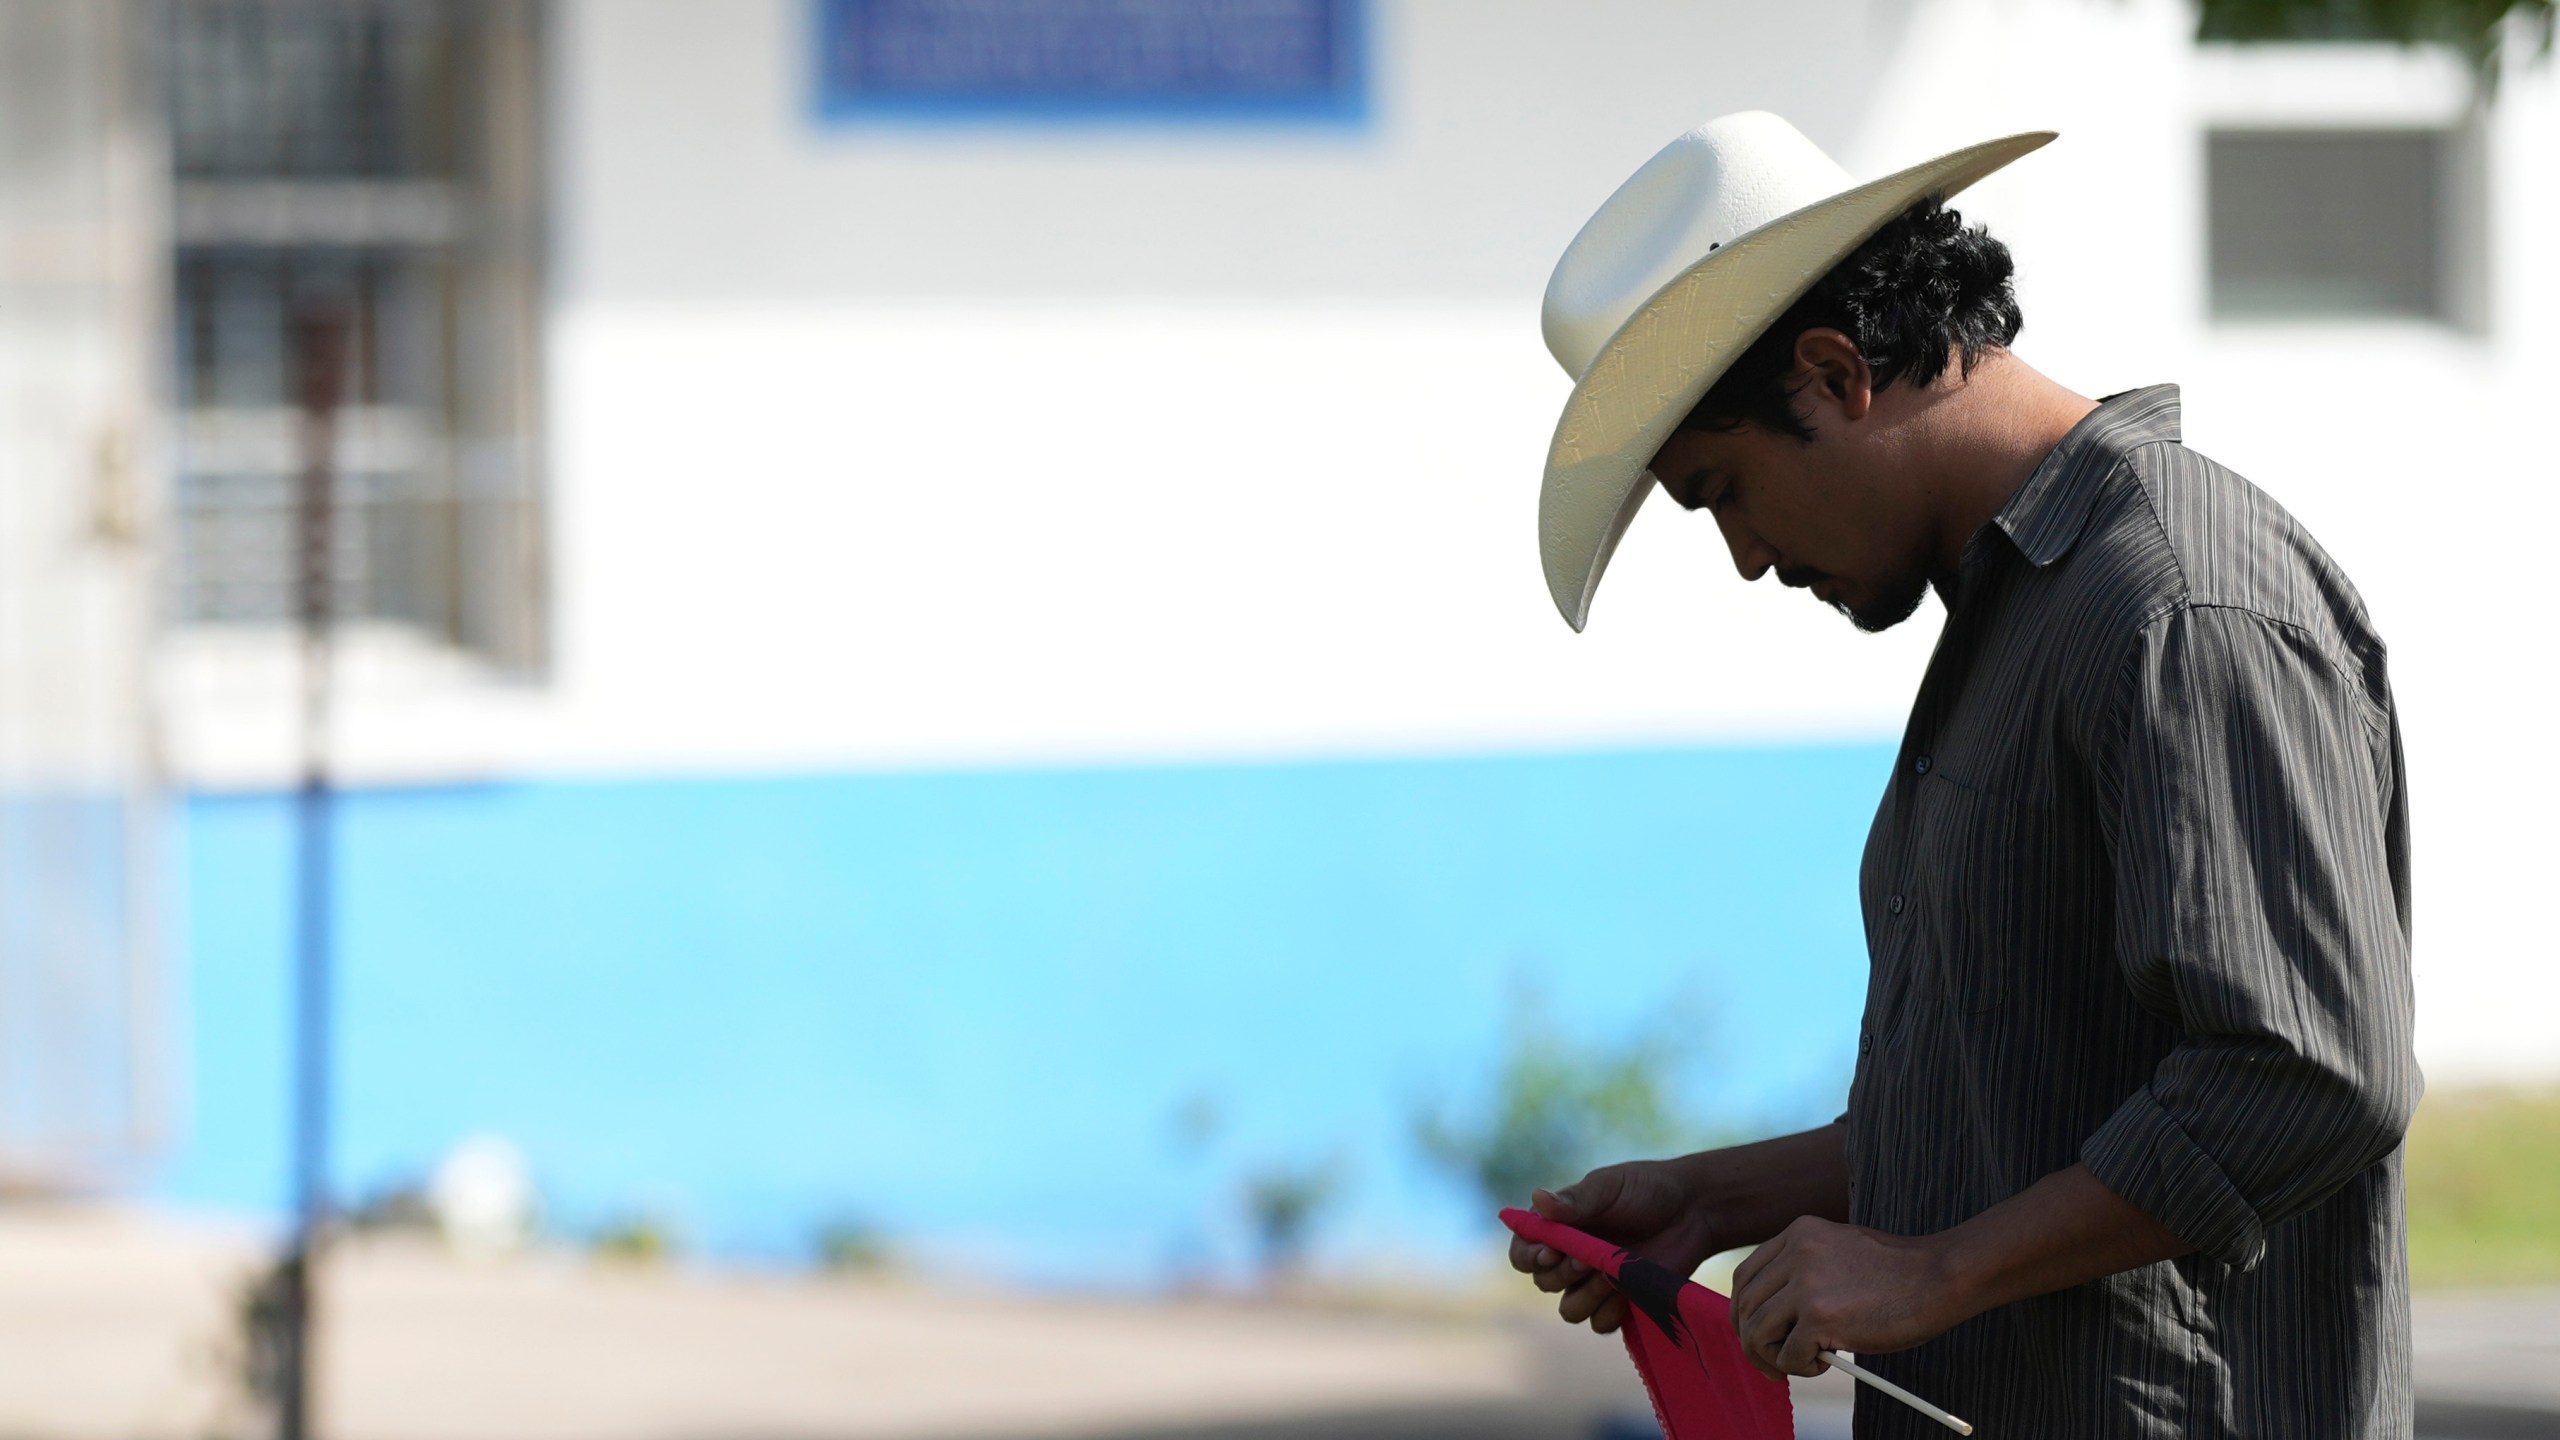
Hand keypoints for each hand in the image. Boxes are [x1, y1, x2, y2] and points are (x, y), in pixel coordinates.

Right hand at [1508, 1161, 1720, 1334]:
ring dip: (1587, 1296)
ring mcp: (1595, 1282)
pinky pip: (1601, 1323)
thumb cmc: (1648, 1189)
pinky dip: (1612, 1312)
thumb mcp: (1609, 1188)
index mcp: (1559, 1227)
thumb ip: (1575, 1201)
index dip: (1528, 1258)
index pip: (1523, 1252)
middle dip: (1564, 1274)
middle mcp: (1571, 1257)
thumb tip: (1537, 1199)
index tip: (1549, 1254)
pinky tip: (1629, 1291)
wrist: (1694, 1210)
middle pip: (1544, 1283)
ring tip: (1612, 1275)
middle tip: (1590, 1259)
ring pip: (1570, 1310)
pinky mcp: (1622, 1302)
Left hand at [1727, 1216, 1958, 1378]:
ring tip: (1805, 1363)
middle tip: (1770, 1364)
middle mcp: (1796, 1253)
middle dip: (1752, 1343)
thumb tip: (1772, 1314)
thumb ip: (1804, 1270)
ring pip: (1757, 1333)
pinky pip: (1788, 1356)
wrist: (1940, 1277)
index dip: (1743, 1311)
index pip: (1746, 1276)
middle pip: (1745, 1307)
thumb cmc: (1898, 1273)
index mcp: (1799, 1233)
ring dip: (1773, 1358)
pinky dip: (1799, 1368)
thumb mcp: (1839, 1252)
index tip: (1752, 1333)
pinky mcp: (1820, 1317)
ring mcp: (1806, 1284)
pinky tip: (1826, 1363)